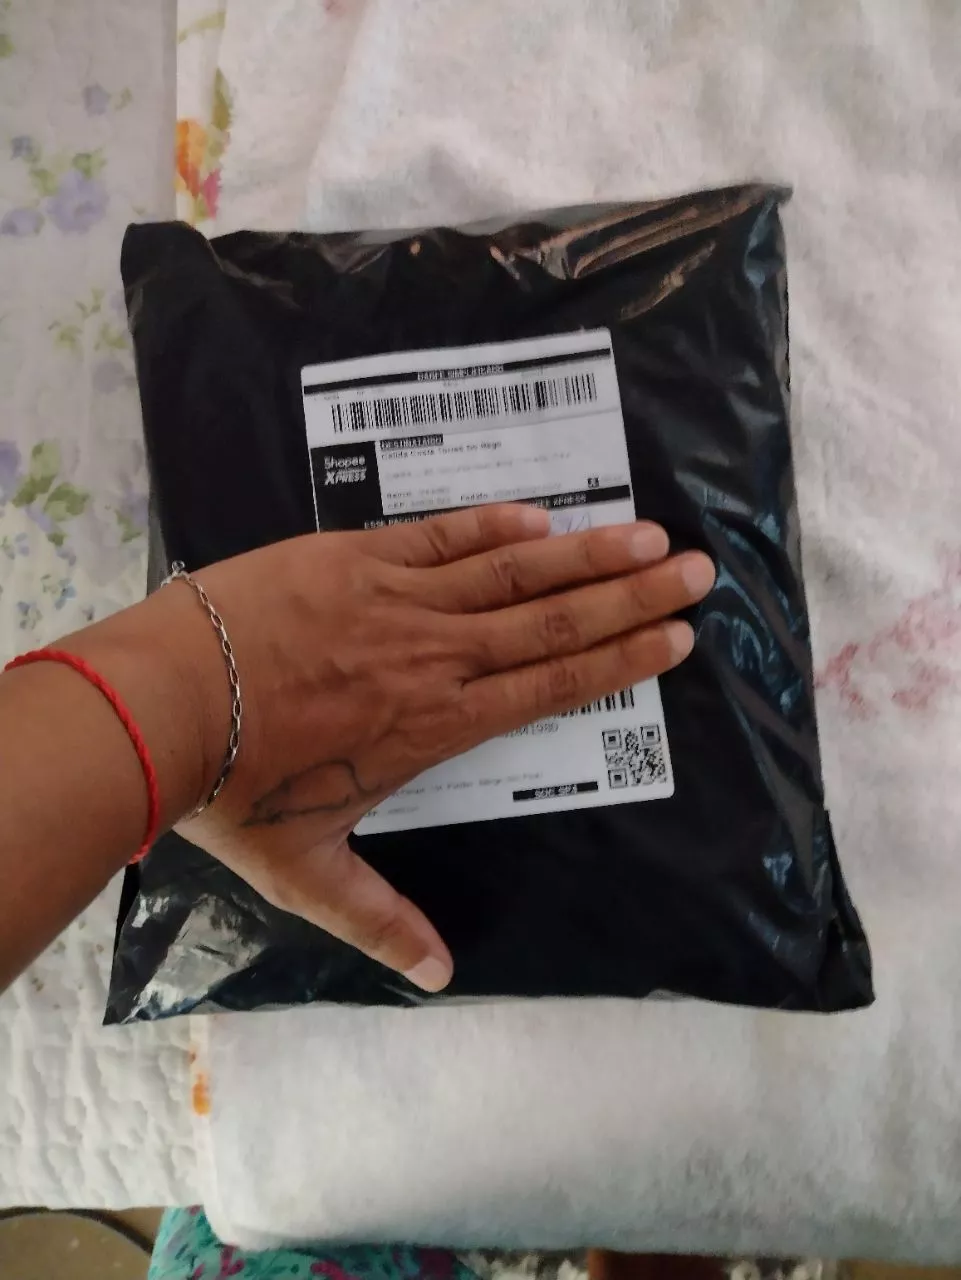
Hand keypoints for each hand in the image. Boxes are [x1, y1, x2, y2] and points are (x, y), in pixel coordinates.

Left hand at [144, 506, 714, 989]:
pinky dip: (493, 525)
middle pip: (552, 621)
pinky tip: (542, 516)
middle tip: (697, 571)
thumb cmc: (233, 790)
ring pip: (512, 571)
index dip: (620, 660)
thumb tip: (438, 979)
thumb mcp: (306, 870)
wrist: (163, 705)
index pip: (551, 686)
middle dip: (632, 598)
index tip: (677, 638)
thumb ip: (378, 919)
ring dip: (585, 554)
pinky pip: (439, 537)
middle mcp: (436, 656)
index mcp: (437, 725)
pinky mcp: (355, 557)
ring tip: (649, 535)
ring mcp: (398, 599)